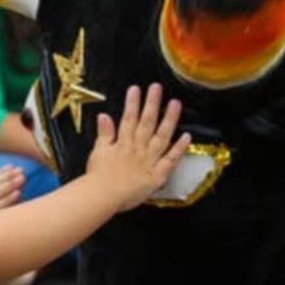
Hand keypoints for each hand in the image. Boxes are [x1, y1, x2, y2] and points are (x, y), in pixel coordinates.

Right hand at [87, 83, 189, 211]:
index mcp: (123, 144)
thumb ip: (104, 134)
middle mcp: (138, 149)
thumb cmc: (98, 177)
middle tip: (157, 87)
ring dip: (169, 120)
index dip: (133, 103)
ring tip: (175, 103)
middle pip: (146, 123)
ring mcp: (149, 161)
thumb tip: (103, 115)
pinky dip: (179, 149)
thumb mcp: (98, 152)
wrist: (102, 196)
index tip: (136, 89)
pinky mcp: (157, 175)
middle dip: (152, 104)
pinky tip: (186, 136)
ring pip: (161, 137)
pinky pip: (170, 160)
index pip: (129, 119)